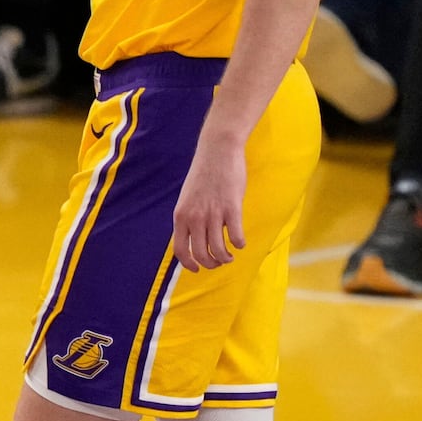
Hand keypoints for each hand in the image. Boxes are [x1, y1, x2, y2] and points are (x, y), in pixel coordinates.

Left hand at [172, 125, 247, 270]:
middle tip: (220, 261)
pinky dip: (239, 244)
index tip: (197, 269)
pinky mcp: (232, 207)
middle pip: (201, 254)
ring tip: (230, 256)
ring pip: (218, 250)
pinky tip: (241, 243)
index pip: (180, 250)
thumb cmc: (204, 174)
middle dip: (211, 263)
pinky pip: (236, 236)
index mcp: (181, 216)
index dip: (189, 264)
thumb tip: (194, 238)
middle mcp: (194, 218)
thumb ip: (189, 217)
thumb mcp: (187, 198)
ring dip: (226, 258)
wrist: (217, 151)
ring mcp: (213, 213)